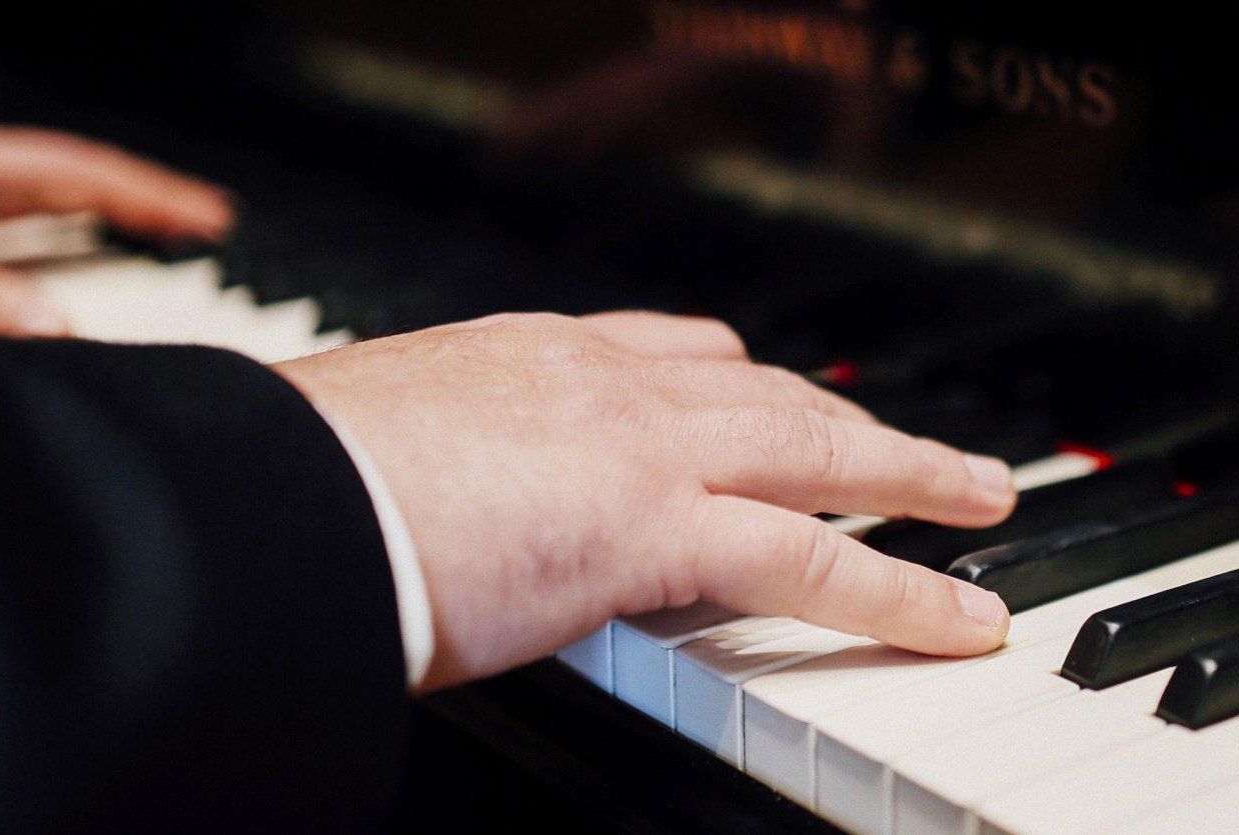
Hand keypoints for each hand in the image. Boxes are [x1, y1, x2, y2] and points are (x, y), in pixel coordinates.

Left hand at [0, 113, 230, 334]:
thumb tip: (60, 331)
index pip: (80, 174)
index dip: (152, 198)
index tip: (213, 219)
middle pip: (68, 179)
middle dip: (138, 202)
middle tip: (202, 226)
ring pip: (32, 199)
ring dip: (93, 219)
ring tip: (147, 241)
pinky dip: (38, 241)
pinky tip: (43, 269)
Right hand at [272, 311, 1019, 692]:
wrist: (256, 500)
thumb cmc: (282, 497)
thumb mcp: (366, 467)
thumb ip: (429, 484)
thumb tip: (414, 533)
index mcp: (519, 358)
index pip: (665, 352)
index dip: (740, 380)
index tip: (775, 391)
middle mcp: (594, 379)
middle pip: (767, 391)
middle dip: (854, 417)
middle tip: (921, 448)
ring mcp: (635, 445)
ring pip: (817, 453)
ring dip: (912, 478)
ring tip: (982, 503)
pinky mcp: (653, 525)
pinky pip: (815, 561)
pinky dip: (904, 591)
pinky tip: (962, 617)